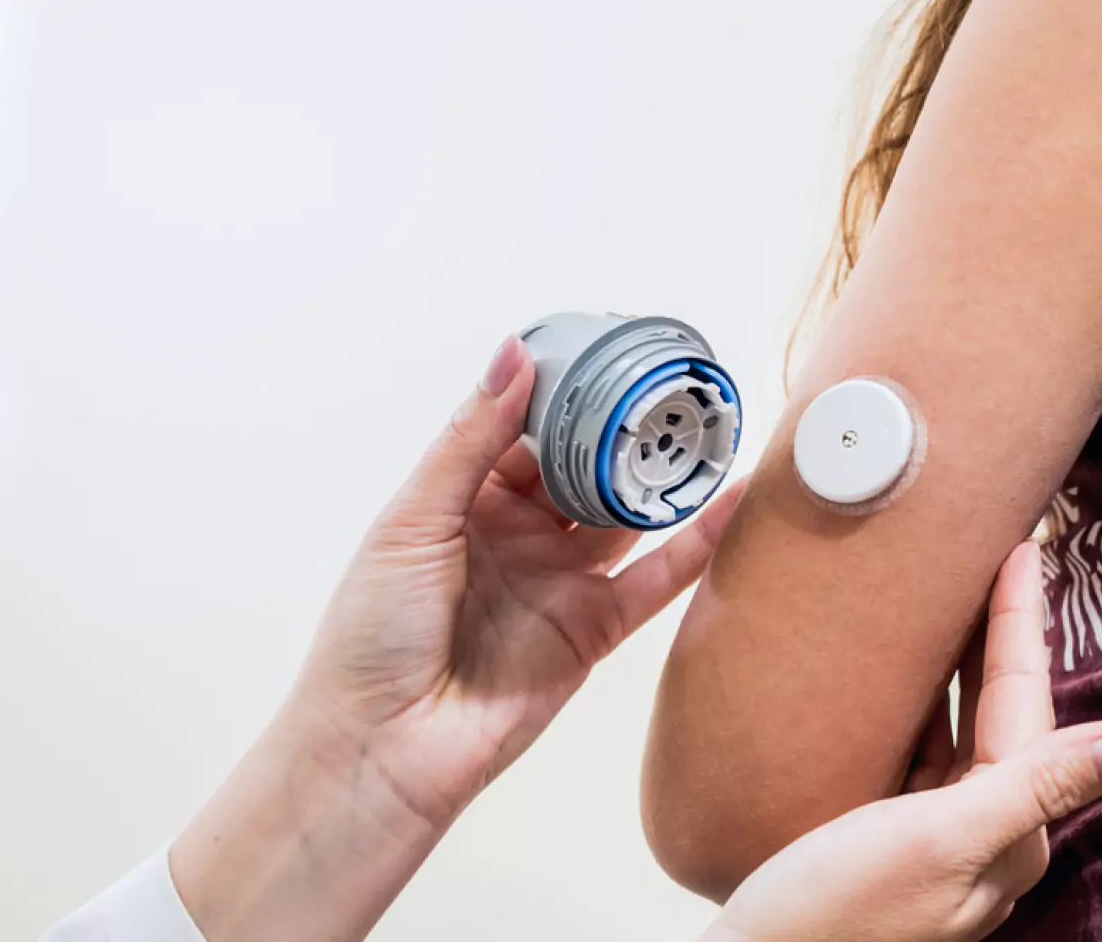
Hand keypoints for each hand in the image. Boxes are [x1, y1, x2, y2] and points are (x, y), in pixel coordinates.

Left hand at [171, 335, 743, 941]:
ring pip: (625, 517)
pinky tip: (731, 502)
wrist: (382, 750)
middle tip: (672, 386)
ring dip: (664, 478)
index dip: (565, 396)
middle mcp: (517, 537)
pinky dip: (696, 543)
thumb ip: (471, 438)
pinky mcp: (594, 631)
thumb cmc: (371, 637)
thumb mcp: (414, 519)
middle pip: (583, 471)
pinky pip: (654, 580)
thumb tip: (512, 353)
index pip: (525, 432)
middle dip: (623, 432)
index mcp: (463, 502)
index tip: (608, 352)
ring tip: (711, 429)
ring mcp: (559, 583)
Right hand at [704, 542, 1101, 941]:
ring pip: (961, 725)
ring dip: (961, 661)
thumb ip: (1042, 785)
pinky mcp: (887, 835)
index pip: (1028, 704)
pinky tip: (899, 671)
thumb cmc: (835, 916)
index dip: (1021, 624)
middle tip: (994, 554)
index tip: (1023, 548)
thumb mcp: (942, 842)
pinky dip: (918, 701)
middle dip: (1001, 634)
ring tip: (951, 593)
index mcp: (1010, 831)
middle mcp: (984, 832)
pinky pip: (919, 749)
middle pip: (1002, 710)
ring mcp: (934, 835)